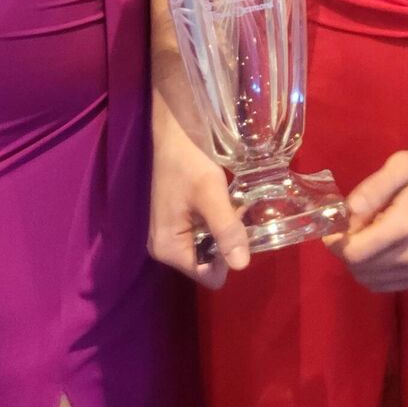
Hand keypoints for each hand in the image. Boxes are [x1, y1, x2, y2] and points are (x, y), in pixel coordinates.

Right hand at [148, 121, 248, 289]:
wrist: (174, 130)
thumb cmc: (189, 160)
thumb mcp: (211, 194)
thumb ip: (226, 230)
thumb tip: (241, 266)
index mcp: (168, 248)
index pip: (208, 276)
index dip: (228, 257)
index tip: (236, 227)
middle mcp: (165, 247)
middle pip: (208, 262)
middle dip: (227, 240)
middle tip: (235, 209)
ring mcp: (171, 233)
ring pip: (209, 245)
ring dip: (224, 227)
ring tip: (232, 201)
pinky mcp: (178, 219)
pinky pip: (203, 231)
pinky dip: (217, 218)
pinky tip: (224, 198)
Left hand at [325, 148, 407, 292]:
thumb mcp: (398, 166)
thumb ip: (372, 188)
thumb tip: (349, 210)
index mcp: (405, 227)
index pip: (355, 253)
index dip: (336, 242)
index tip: (335, 225)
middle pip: (359, 268)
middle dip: (345, 249)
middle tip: (350, 226)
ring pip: (368, 280)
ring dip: (357, 261)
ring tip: (366, 234)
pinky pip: (382, 285)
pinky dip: (371, 271)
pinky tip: (377, 248)